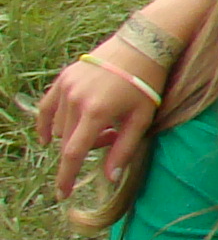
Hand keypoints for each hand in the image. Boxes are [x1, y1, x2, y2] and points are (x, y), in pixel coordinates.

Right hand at [36, 39, 165, 200]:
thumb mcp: (141, 119)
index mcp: (97, 112)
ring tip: (106, 122)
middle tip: (112, 136)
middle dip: (88, 147)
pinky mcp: (63, 78)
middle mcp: (76, 99)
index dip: (66, 176)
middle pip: (69, 141)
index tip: (63, 194)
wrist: (142, 45)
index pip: (74, 153)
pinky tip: (49, 138)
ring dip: (78, 133)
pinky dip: (48, 124)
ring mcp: (67, 87)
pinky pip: (47, 108)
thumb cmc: (148, 83)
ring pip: (61, 127)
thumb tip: (109, 178)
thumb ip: (123, 149)